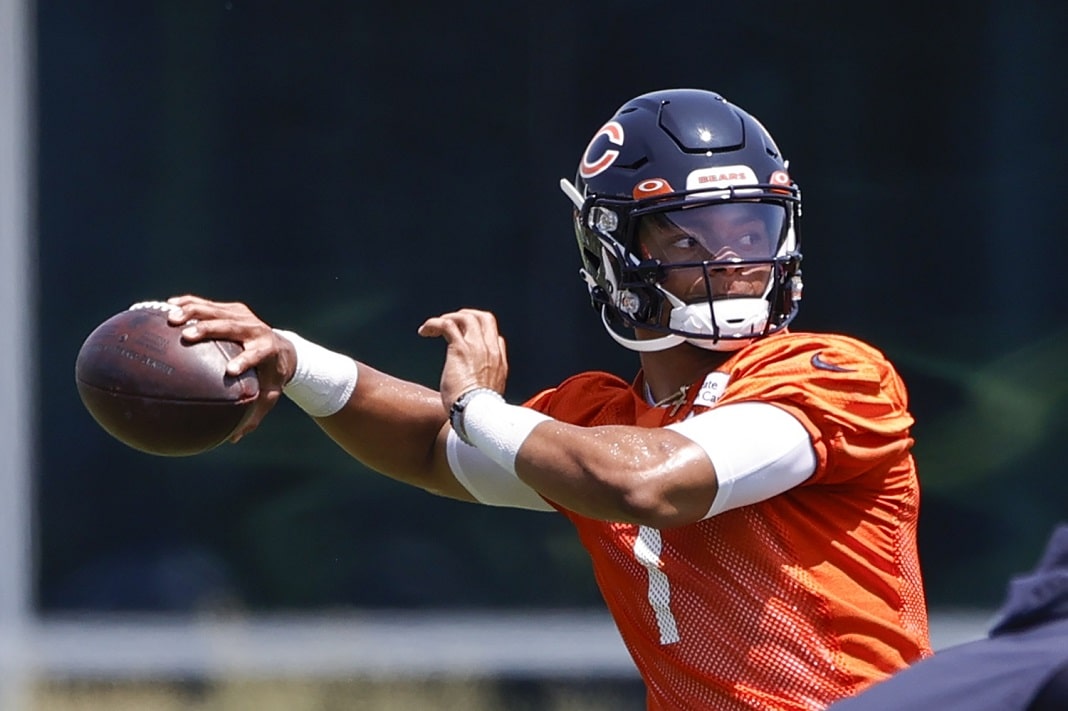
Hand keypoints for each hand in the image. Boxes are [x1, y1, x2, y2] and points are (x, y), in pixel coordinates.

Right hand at [166, 294, 296, 441]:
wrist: (283, 349)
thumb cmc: (272, 378)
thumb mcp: (268, 397)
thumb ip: (253, 416)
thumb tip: (232, 439)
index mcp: (267, 350)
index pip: (256, 354)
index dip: (244, 360)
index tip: (230, 370)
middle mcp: (255, 329)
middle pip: (230, 326)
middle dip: (208, 329)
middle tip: (186, 336)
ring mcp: (243, 316)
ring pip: (216, 310)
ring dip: (192, 312)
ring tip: (169, 318)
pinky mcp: (232, 309)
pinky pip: (206, 305)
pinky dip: (186, 305)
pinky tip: (164, 308)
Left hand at [417, 308, 508, 411]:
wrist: (478, 414)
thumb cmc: (479, 413)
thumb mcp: (488, 398)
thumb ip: (483, 389)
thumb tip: (474, 393)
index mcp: (500, 363)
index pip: (496, 338)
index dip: (481, 336)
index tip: (466, 343)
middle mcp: (491, 350)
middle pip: (485, 318)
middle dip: (467, 316)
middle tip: (451, 323)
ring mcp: (477, 347)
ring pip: (466, 317)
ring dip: (449, 317)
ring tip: (433, 327)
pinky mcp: (460, 348)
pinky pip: (447, 325)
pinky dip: (434, 323)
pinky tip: (424, 331)